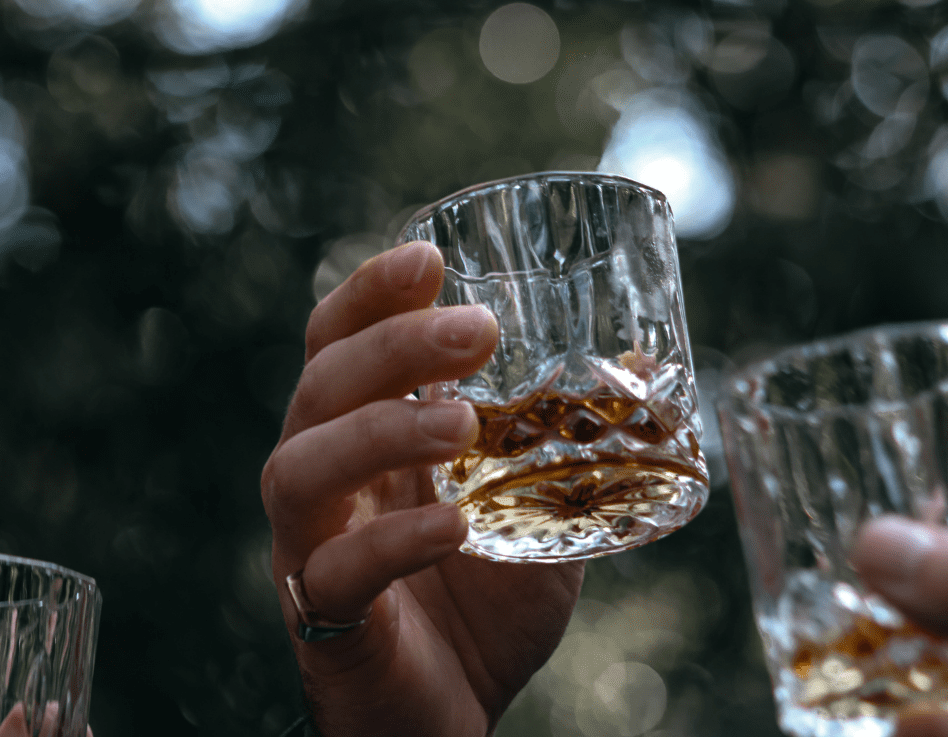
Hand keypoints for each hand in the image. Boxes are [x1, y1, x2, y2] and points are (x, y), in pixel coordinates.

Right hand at [261, 242, 584, 736]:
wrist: (451, 717)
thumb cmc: (485, 607)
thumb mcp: (541, 511)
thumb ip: (568, 445)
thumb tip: (645, 371)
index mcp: (365, 438)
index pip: (340, 344)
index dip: (371, 294)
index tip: (430, 257)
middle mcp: (326, 479)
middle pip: (320, 386)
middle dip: (391, 346)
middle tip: (474, 331)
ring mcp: (312, 546)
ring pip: (303, 466)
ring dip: (380, 432)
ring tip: (461, 423)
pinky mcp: (324, 618)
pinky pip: (338, 569)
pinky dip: (394, 540)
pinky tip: (454, 527)